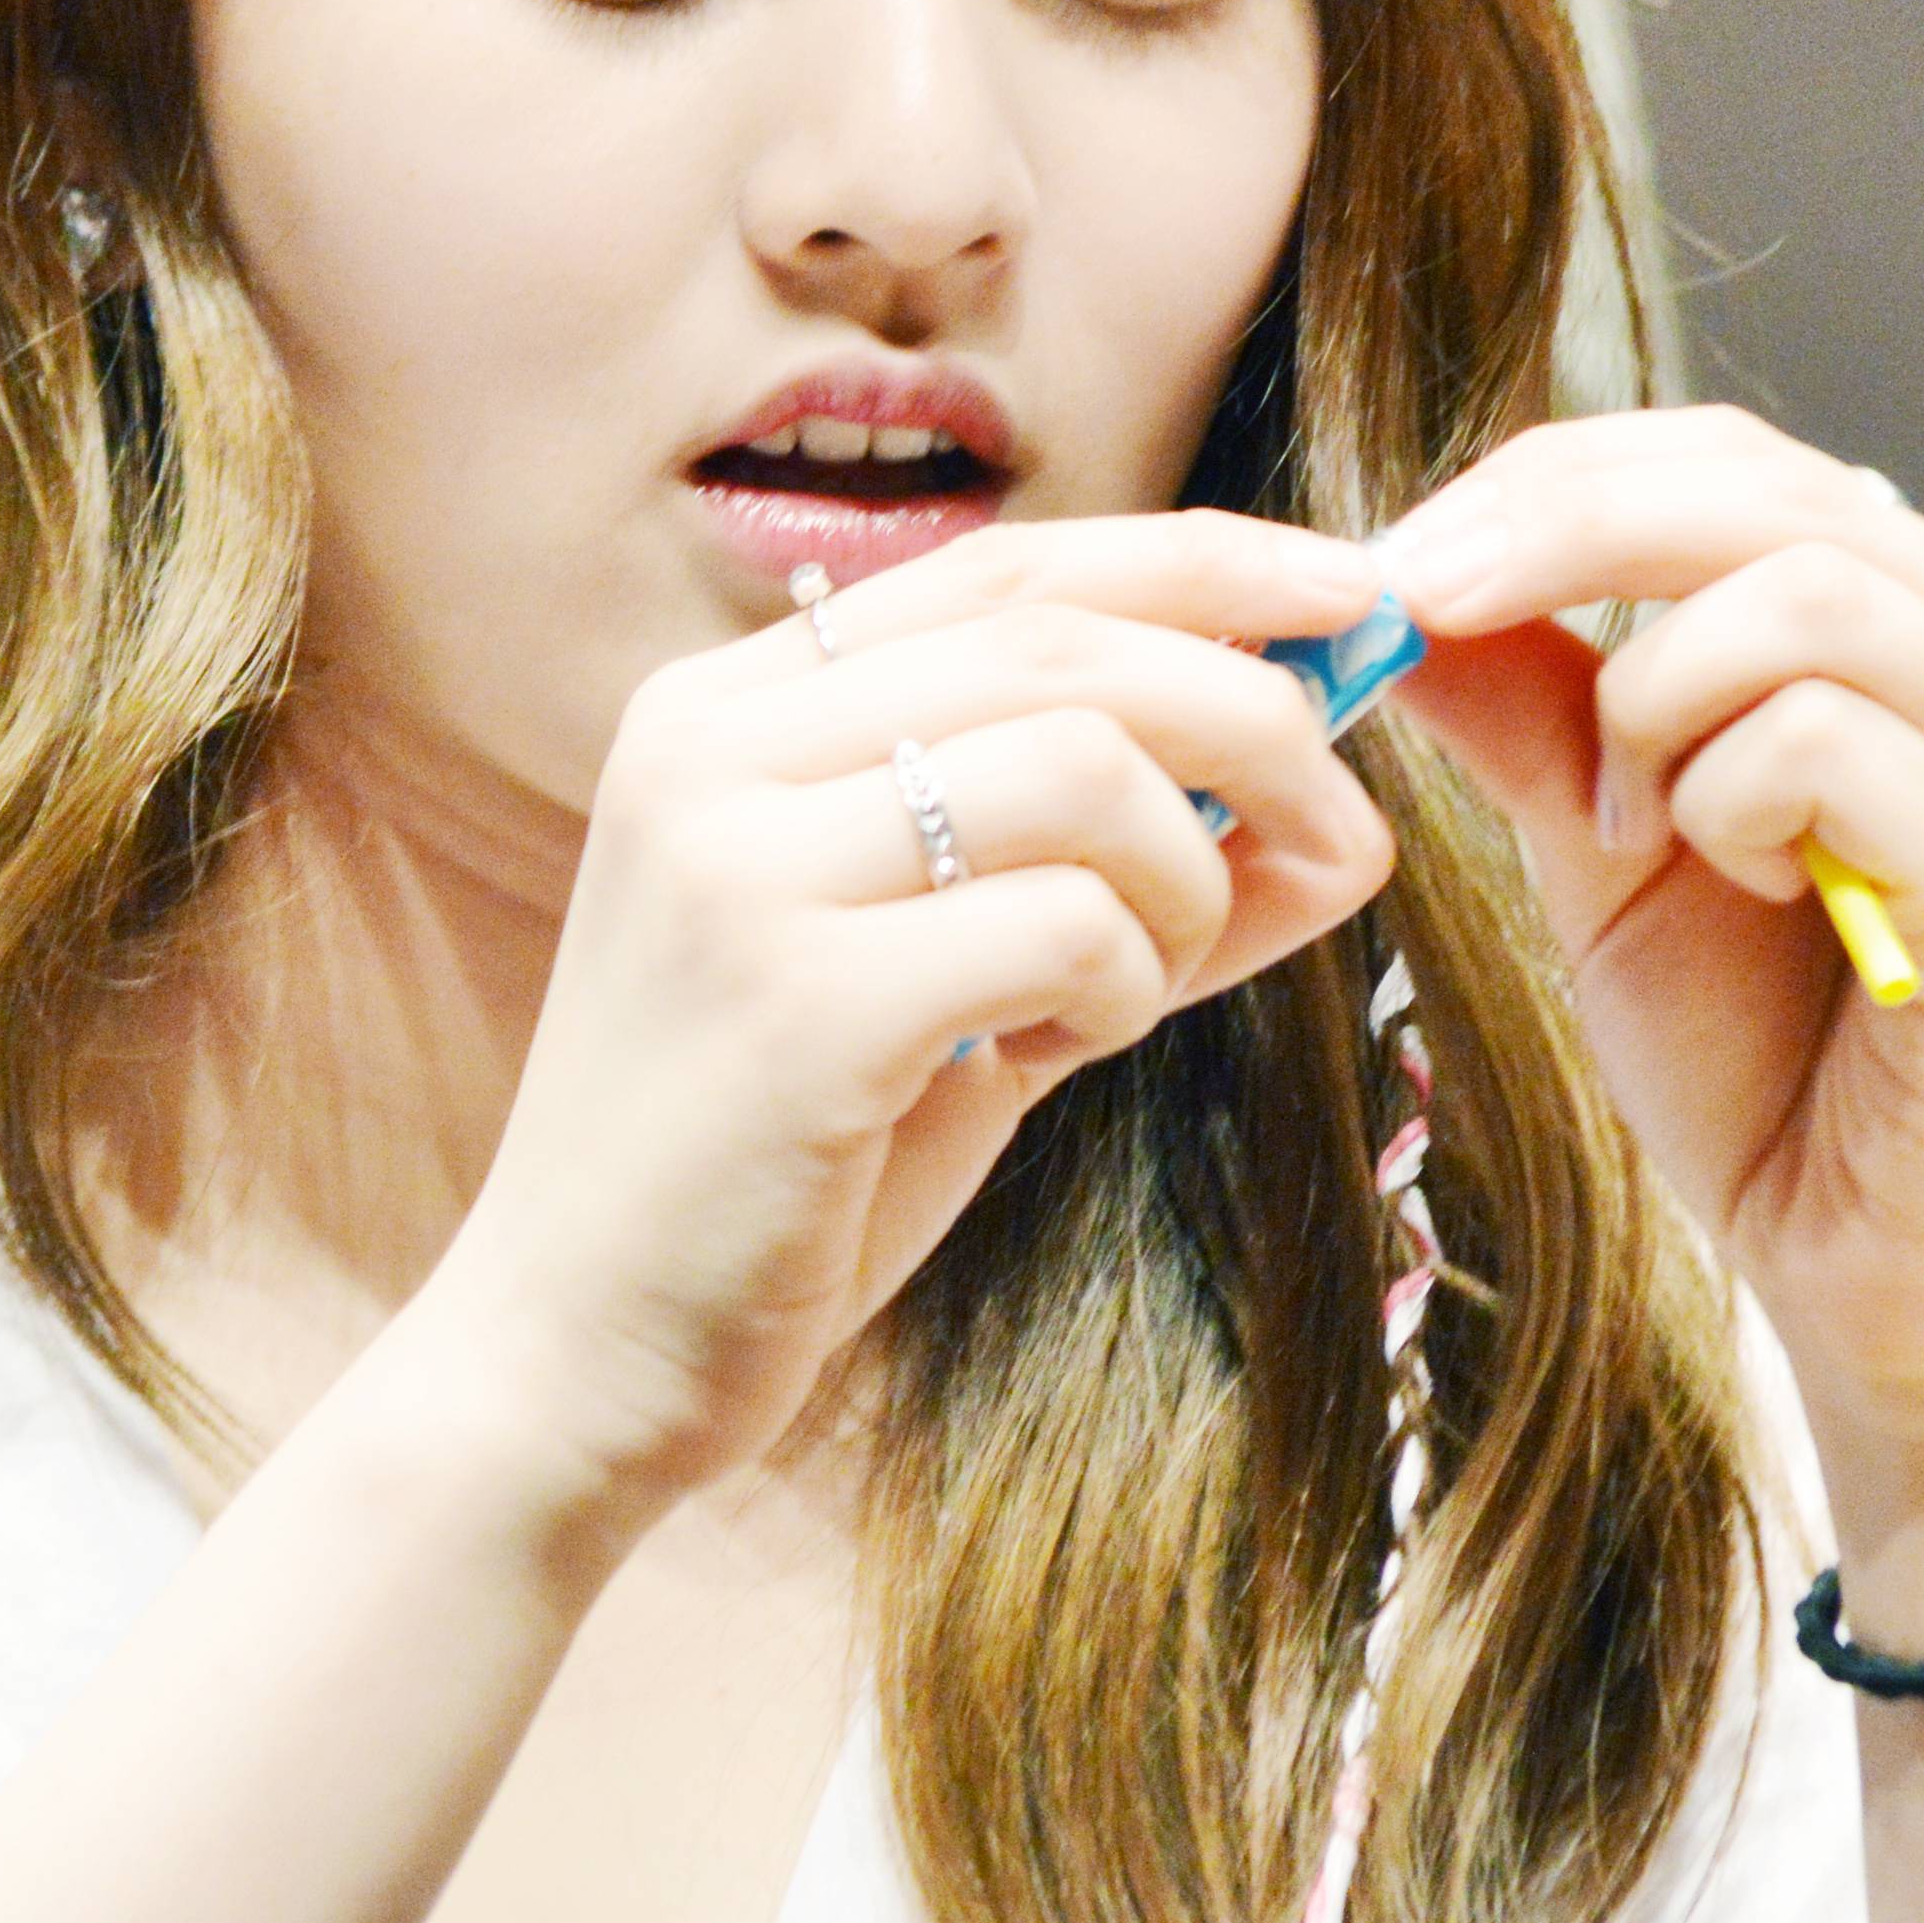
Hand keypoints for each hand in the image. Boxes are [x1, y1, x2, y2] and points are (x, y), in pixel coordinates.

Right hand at [413, 515, 1408, 1536]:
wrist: (574, 1358)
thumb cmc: (772, 1172)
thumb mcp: (940, 982)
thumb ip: (1097, 877)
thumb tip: (1330, 800)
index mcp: (722, 714)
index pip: (1001, 569)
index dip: (1199, 564)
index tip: (1349, 599)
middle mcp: (710, 753)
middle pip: (1061, 641)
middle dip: (1255, 717)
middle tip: (1342, 829)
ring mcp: (738, 869)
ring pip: (1082, 764)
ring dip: (1184, 877)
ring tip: (1145, 980)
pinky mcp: (792, 1000)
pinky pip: (1065, 922)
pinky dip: (1124, 983)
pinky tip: (1060, 1048)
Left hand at [1371, 410, 1923, 1516]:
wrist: (1886, 1291)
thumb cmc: (1774, 1072)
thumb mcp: (1610, 850)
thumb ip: (1533, 706)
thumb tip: (1395, 579)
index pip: (1739, 461)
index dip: (1550, 480)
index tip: (1398, 564)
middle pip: (1765, 490)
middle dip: (1553, 538)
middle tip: (1417, 608)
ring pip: (1799, 594)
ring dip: (1653, 703)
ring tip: (1637, 831)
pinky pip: (1823, 737)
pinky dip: (1720, 799)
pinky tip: (1736, 888)